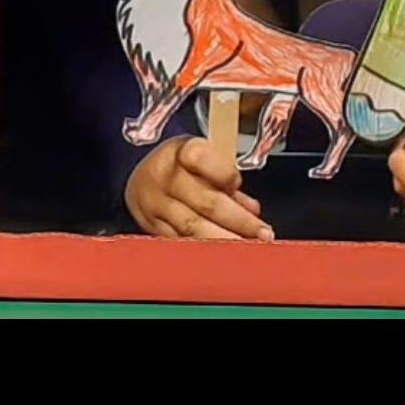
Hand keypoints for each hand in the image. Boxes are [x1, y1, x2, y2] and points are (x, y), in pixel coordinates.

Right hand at [125, 136, 273, 241]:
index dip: (224, 174)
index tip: (237, 184)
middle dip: (239, 220)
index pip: (201, 158)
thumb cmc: (180, 166)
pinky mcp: (151, 226)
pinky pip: (181, 240)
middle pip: (205, 201)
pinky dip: (204, 248)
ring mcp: (155, 203)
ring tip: (249, 248)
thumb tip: (252, 209)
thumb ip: (227, 179)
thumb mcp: (203, 158)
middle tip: (264, 234)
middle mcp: (164, 176)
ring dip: (226, 240)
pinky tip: (223, 253)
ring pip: (194, 226)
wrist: (140, 177)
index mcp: (179, 151)